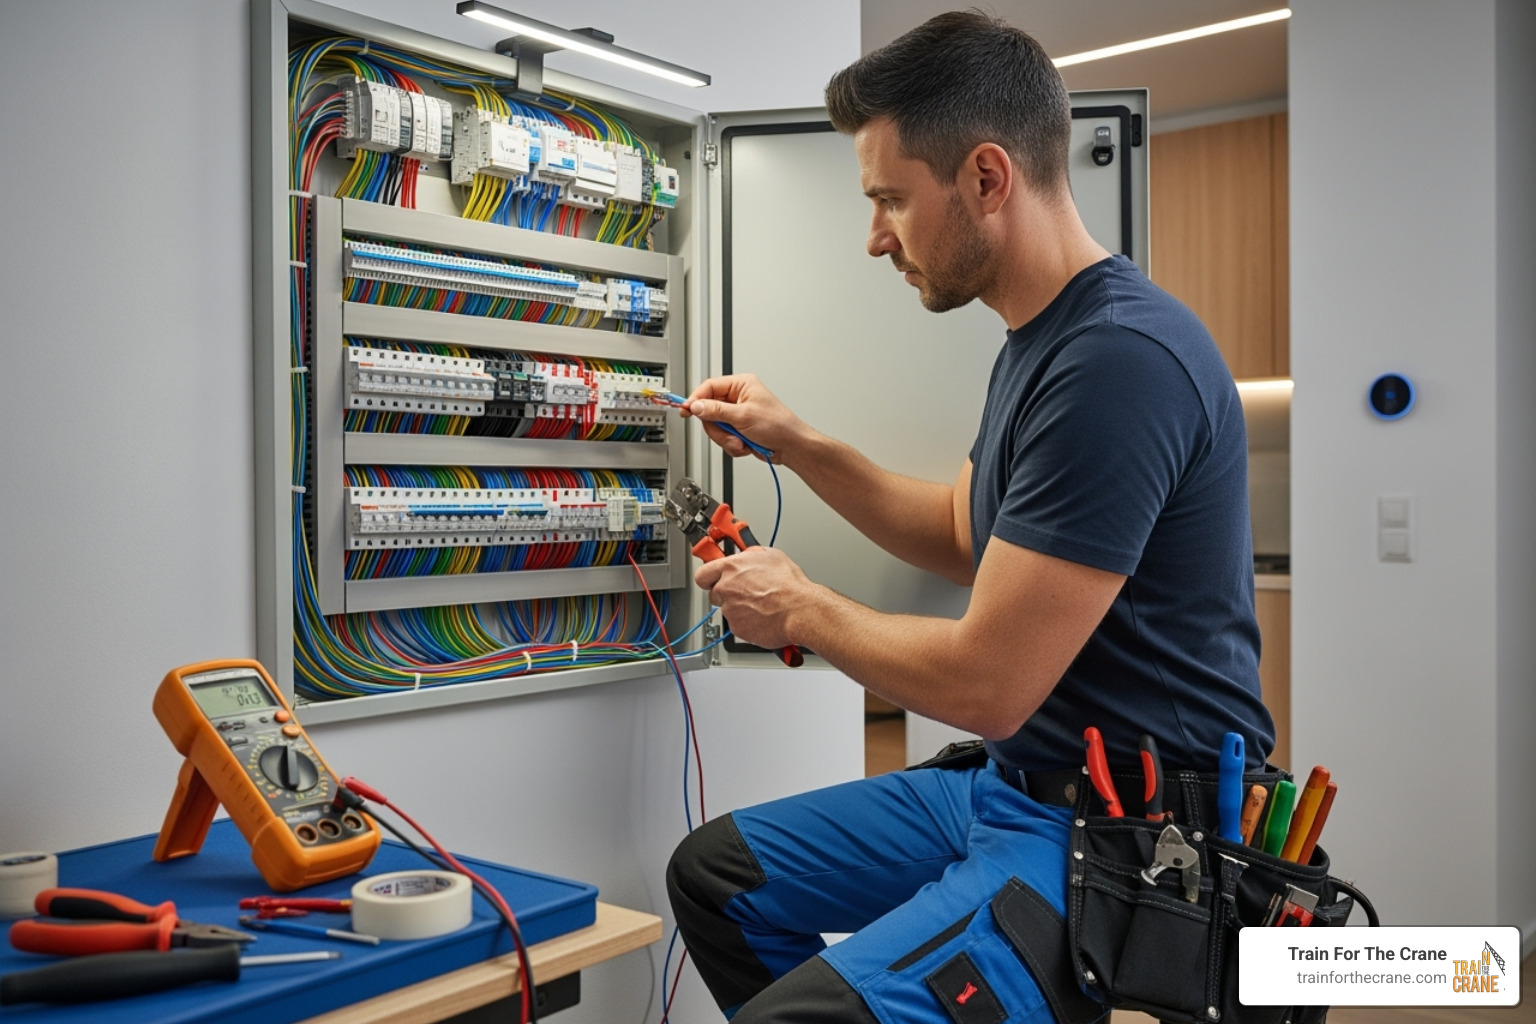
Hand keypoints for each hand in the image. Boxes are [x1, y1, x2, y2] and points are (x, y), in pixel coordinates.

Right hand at [683, 374, 810, 463]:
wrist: (791, 446)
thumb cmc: (779, 425)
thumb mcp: (743, 416)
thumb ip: (716, 411)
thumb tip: (696, 406)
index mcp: (741, 385)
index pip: (709, 387)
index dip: (696, 399)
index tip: (687, 410)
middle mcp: (738, 398)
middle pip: (709, 411)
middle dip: (718, 428)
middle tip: (728, 433)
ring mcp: (737, 415)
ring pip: (715, 427)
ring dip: (726, 439)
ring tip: (741, 441)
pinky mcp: (738, 430)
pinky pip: (723, 438)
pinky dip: (732, 445)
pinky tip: (745, 444)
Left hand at [695, 546, 815, 650]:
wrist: (800, 610)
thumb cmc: (790, 585)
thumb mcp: (772, 556)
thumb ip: (752, 556)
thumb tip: (749, 556)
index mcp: (731, 568)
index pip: (703, 573)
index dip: (708, 577)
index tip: (711, 578)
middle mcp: (726, 588)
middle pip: (714, 593)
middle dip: (726, 594)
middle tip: (744, 593)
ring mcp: (730, 610)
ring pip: (729, 610)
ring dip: (740, 608)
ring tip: (762, 605)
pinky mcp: (738, 628)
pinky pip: (739, 625)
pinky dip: (749, 622)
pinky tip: (764, 616)